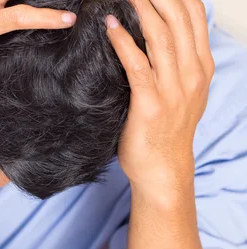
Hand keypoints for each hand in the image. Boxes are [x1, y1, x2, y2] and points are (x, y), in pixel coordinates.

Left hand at [106, 0, 214, 199]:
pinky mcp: (151, 103)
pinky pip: (137, 65)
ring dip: (140, 9)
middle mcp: (192, 74)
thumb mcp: (182, 92)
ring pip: (160, 37)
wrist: (163, 169)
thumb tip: (158, 34)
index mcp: (201, 67)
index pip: (195, 16)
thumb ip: (176, 64)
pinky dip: (123, 42)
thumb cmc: (166, 131)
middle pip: (179, 19)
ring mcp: (174, 89)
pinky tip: (109, 27)